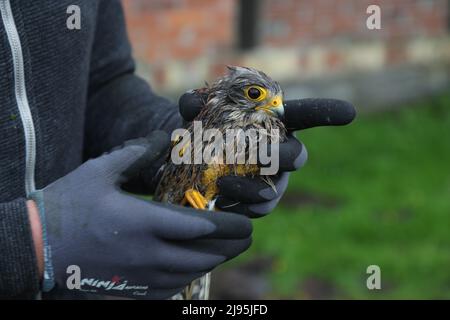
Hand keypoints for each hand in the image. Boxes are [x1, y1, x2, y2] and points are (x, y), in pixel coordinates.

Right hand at [29, 131, 251, 298]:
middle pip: (203, 255)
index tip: (247, 224)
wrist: (35, 245)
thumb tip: (163, 138)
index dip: (229, 227)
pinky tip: (192, 268)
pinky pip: (169, 290)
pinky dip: (188, 278)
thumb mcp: (101, 171)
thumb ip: (137, 153)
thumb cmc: (67, 205)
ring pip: (190, 274)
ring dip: (213, 262)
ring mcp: (139, 276)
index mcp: (144, 222)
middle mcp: (147, 254)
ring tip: (225, 251)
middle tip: (245, 237)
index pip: (201, 228)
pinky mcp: (129, 289)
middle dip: (230, 247)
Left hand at [178, 92, 355, 217]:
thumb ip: (193, 104)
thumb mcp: (193, 116)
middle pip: (297, 156)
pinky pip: (258, 209)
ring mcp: (271, 180)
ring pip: (276, 188)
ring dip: (252, 187)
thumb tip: (189, 104)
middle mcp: (279, 152)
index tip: (349, 113)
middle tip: (258, 154)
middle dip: (283, 156)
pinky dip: (240, 205)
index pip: (305, 115)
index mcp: (272, 125)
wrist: (187, 162)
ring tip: (224, 181)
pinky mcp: (257, 203)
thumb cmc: (200, 131)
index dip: (327, 113)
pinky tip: (220, 199)